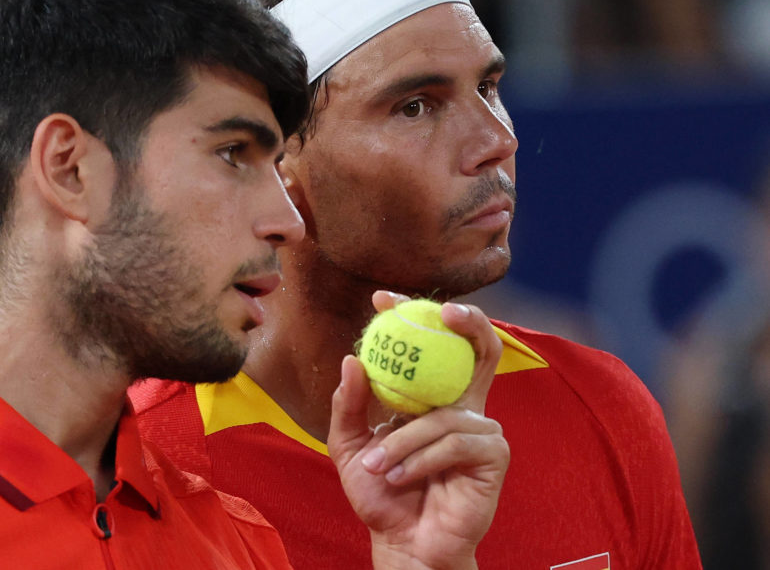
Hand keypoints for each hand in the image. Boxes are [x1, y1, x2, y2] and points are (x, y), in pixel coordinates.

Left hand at [327, 292, 507, 569]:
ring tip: (374, 465)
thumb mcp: (349, 446)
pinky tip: (400, 477)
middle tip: (440, 311)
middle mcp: (463, 405)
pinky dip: (420, 460)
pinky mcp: (494, 455)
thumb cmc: (381, 494)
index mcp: (433, 396)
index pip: (434, 344)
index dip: (415, 314)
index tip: (382, 298)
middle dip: (467, 321)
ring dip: (401, 441)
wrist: (404, 543)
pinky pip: (453, 442)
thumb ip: (349, 405)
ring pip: (443, 413)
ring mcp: (483, 429)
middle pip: (481, 348)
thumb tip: (352, 358)